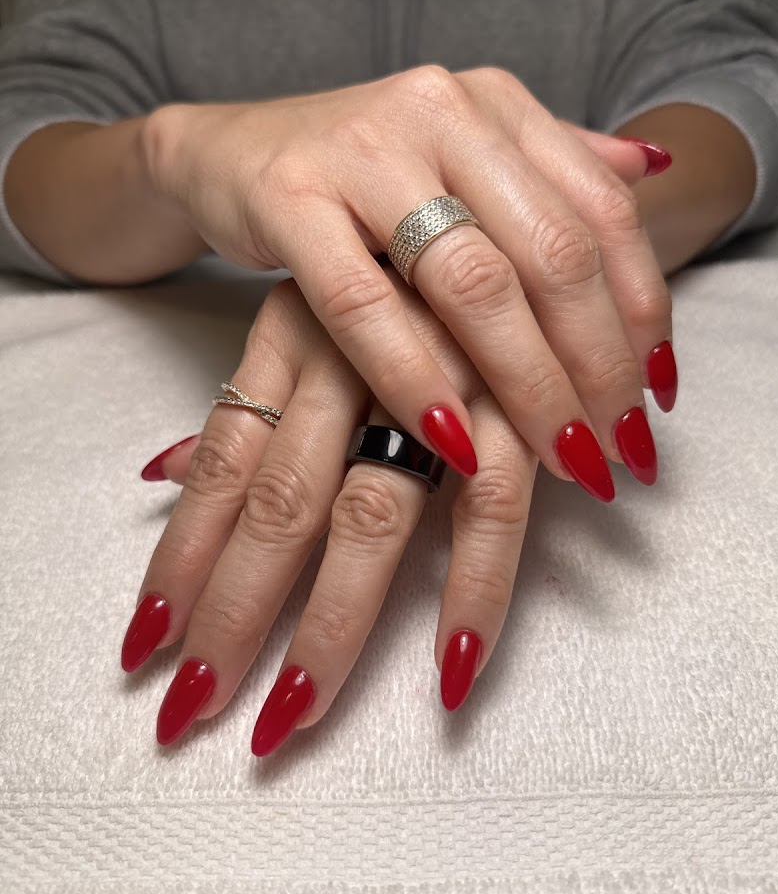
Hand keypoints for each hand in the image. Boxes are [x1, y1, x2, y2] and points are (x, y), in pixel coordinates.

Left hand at [123, 274, 536, 752]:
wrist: (511, 177)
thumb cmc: (398, 272)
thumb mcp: (303, 315)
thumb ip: (243, 402)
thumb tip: (159, 474)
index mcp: (290, 332)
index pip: (221, 464)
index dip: (180, 557)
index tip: (144, 646)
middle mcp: (351, 357)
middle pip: (279, 505)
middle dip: (232, 614)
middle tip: (191, 711)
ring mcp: (436, 380)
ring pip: (370, 517)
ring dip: (332, 625)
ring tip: (290, 716)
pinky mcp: (517, 401)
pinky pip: (493, 509)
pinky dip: (473, 589)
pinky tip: (450, 670)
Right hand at [143, 66, 672, 498]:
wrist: (228, 153)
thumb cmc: (359, 174)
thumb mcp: (463, 151)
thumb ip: (553, 161)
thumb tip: (658, 167)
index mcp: (497, 104)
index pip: (603, 211)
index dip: (641, 311)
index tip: (655, 395)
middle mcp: (443, 112)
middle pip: (553, 252)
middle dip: (598, 363)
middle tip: (617, 446)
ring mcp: (364, 152)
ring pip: (474, 282)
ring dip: (530, 384)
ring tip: (562, 457)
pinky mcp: (289, 198)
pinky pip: (365, 306)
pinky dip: (415, 379)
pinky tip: (453, 440)